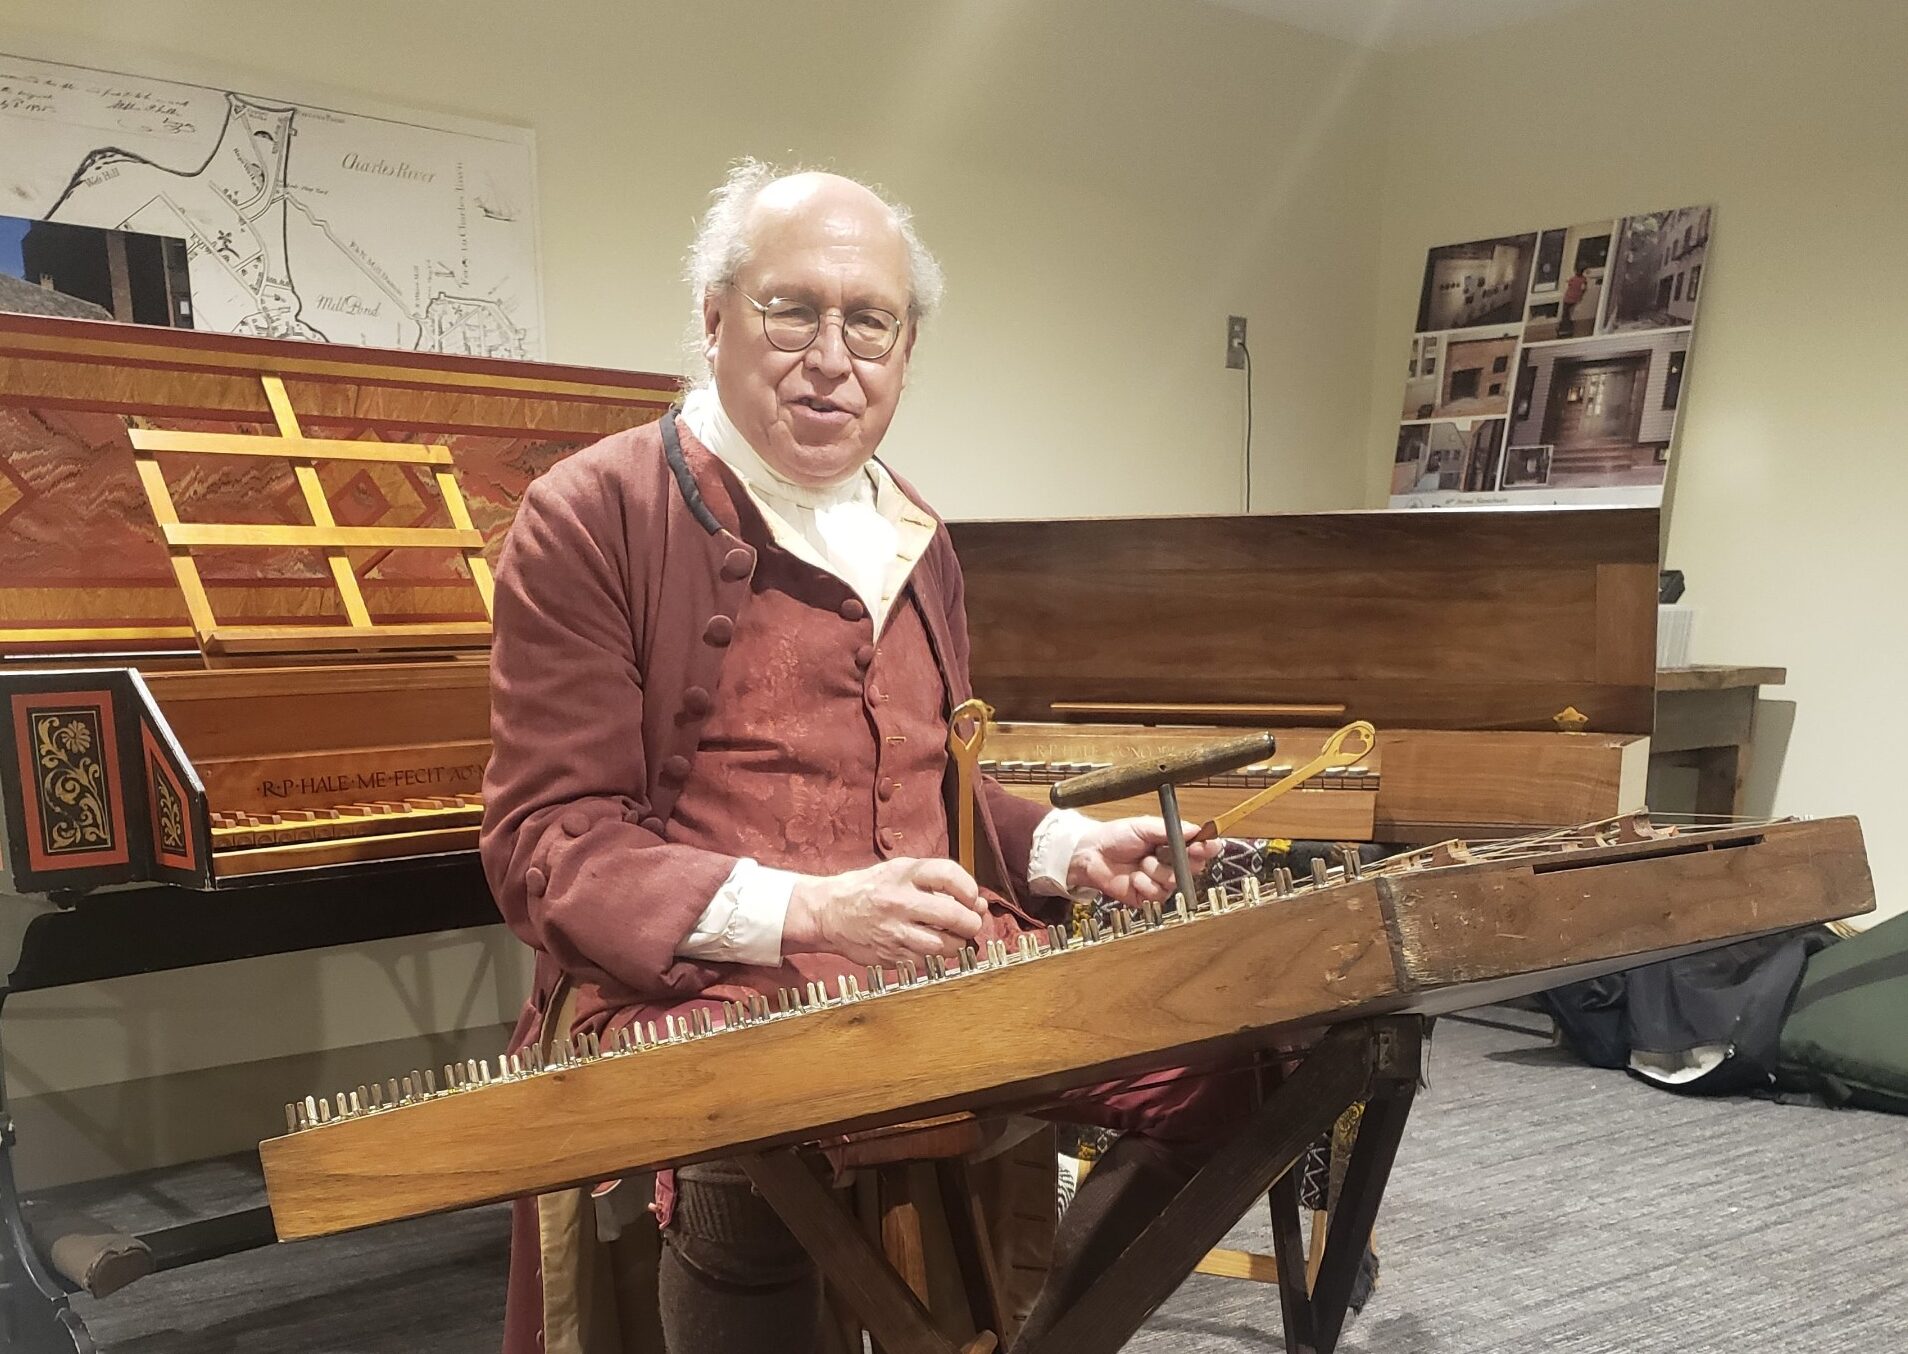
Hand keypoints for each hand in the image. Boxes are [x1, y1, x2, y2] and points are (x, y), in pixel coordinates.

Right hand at [784, 857, 986, 965]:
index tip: (972, 898)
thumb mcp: (900, 871)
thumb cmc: (870, 889)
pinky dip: (937, 957)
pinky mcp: (890, 955)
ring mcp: (895, 931)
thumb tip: (978, 903)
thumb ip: (938, 883)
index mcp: (904, 874)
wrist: (829, 912)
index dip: (970, 889)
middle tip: (970, 923)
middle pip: (954, 915)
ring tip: (954, 937)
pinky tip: (932, 947)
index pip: (950, 876)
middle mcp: (900, 902)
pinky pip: (927, 961)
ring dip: (958, 944)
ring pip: (945, 945)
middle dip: (972, 923)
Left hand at [1065, 817, 1215, 904]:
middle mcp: (1171, 863)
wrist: (1092, 854)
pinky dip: (1144, 884)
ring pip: (1175, 882)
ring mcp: (1161, 881)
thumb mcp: (1142, 826)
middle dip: (1183, 861)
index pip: (1200, 847)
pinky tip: (1133, 877)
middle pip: (1194, 867)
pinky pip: (1158, 895)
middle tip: (1167, 853)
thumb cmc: (1115, 837)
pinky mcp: (1149, 896)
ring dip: (1156, 871)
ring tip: (1140, 862)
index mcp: (1173, 843)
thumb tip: (1194, 829)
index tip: (1205, 845)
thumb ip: (1169, 829)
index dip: (1207, 847)